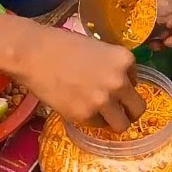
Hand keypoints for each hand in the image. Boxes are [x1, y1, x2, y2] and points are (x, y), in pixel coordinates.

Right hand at [15, 26, 145, 130]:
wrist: (34, 54)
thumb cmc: (63, 46)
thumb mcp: (99, 49)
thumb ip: (114, 68)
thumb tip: (124, 87)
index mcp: (125, 60)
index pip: (136, 83)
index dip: (124, 85)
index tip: (108, 84)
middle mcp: (119, 82)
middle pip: (138, 109)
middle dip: (128, 111)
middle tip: (117, 110)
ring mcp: (103, 100)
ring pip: (121, 125)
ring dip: (113, 121)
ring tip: (99, 114)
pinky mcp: (84, 115)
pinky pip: (97, 125)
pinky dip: (90, 120)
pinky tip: (77, 106)